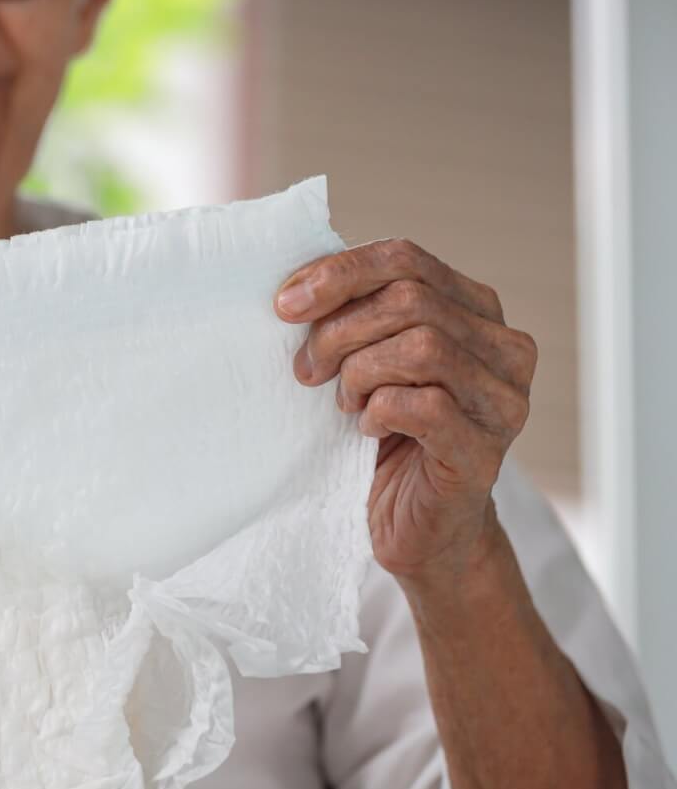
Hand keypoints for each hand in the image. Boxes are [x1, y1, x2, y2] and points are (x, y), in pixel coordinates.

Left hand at [276, 239, 536, 584]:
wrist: (419, 529)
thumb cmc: (387, 436)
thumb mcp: (369, 361)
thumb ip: (358, 316)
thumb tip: (296, 284)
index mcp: (477, 311)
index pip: (406, 259)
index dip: (338, 274)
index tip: (284, 305)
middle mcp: (505, 348)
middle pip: (409, 299)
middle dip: (339, 331)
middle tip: (305, 370)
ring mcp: (504, 401)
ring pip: (422, 346)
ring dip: (359, 372)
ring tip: (343, 403)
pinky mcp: (486, 451)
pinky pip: (424, 405)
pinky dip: (379, 412)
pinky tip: (366, 429)